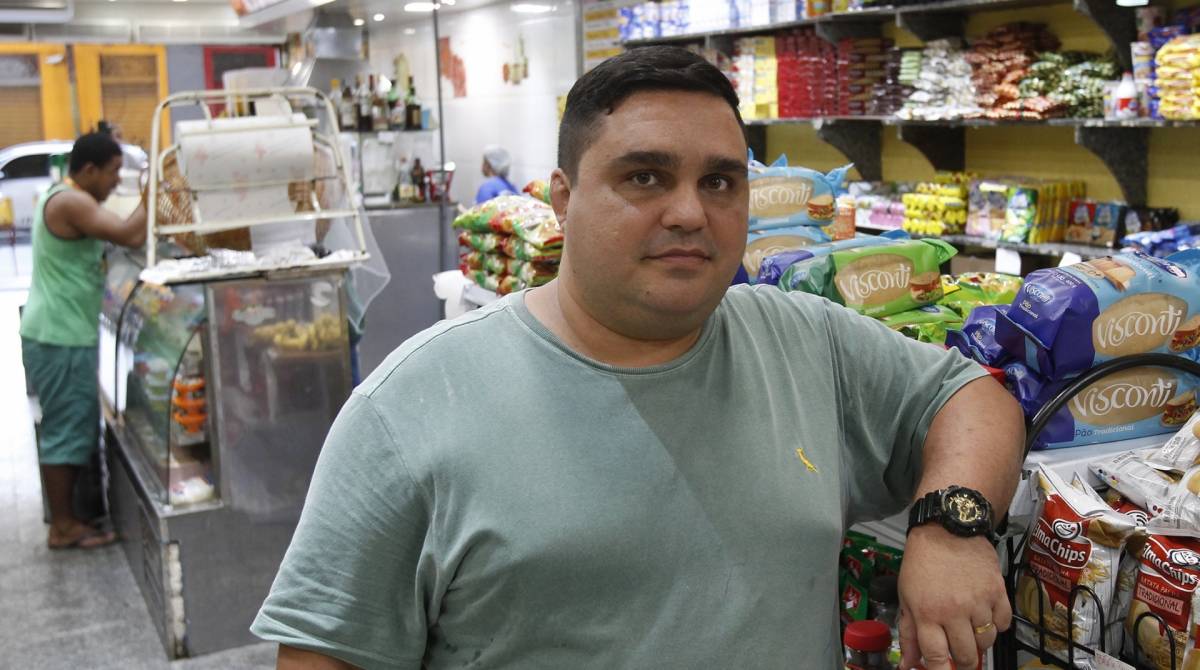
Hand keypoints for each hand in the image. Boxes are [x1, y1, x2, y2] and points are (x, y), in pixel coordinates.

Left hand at [897, 526, 1010, 669]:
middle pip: (966, 655)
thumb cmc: (922, 563)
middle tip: (960, 654)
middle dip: (963, 661)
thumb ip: (909, 633)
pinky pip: (1003, 623)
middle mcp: (953, 611)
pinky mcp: (998, 591)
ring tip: (969, 627)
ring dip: (978, 640)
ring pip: (986, 641)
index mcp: (927, 613)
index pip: (936, 658)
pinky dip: (996, 624)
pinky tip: (985, 613)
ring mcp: (978, 602)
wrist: (946, 529)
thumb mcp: (906, 596)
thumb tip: (909, 664)